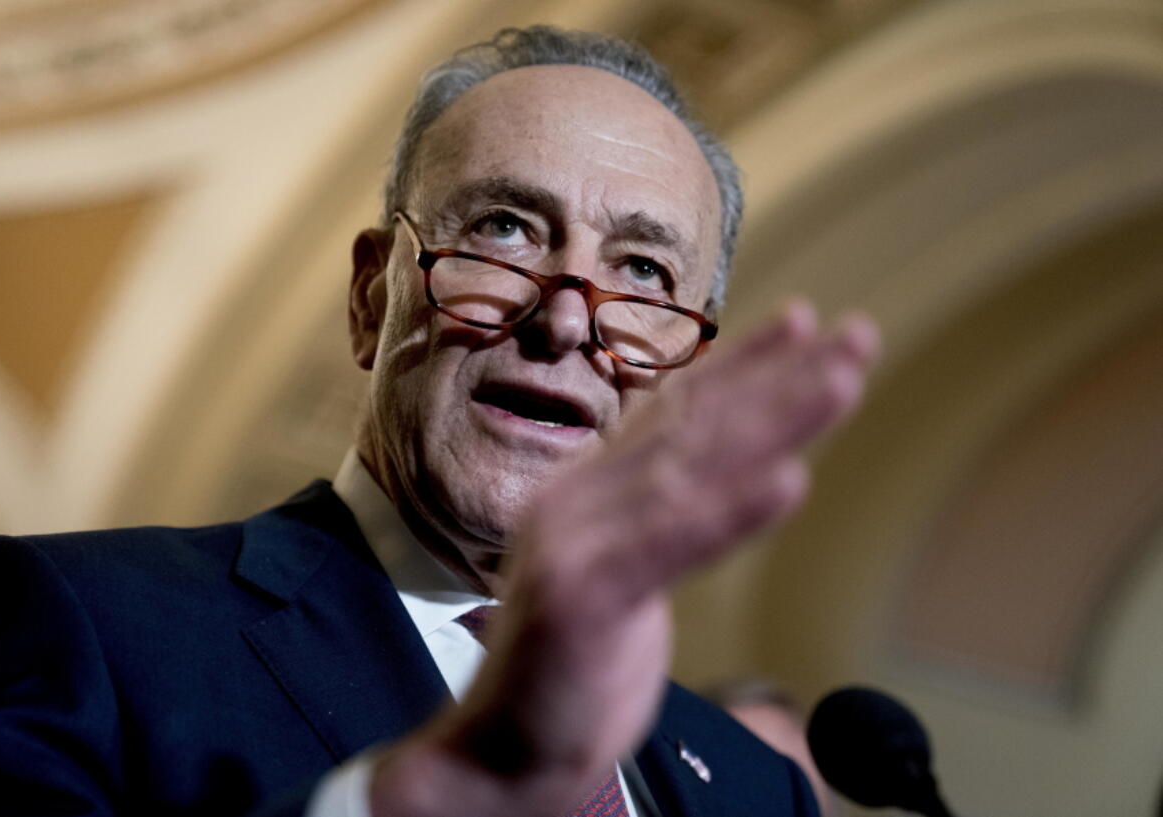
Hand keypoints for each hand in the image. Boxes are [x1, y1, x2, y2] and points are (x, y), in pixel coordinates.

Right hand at [369, 300, 879, 816]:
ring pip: (690, 469)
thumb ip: (657, 526)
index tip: (806, 324)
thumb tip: (719, 489)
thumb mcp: (617, 580)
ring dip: (774, 420)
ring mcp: (575, 543)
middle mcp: (579, 500)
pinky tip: (790, 480)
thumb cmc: (566, 671)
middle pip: (693, 427)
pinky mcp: (580, 596)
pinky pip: (668, 543)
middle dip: (781, 376)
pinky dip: (732, 511)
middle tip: (855, 335)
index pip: (674, 414)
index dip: (742, 366)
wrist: (500, 754)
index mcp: (589, 493)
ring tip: (843, 378)